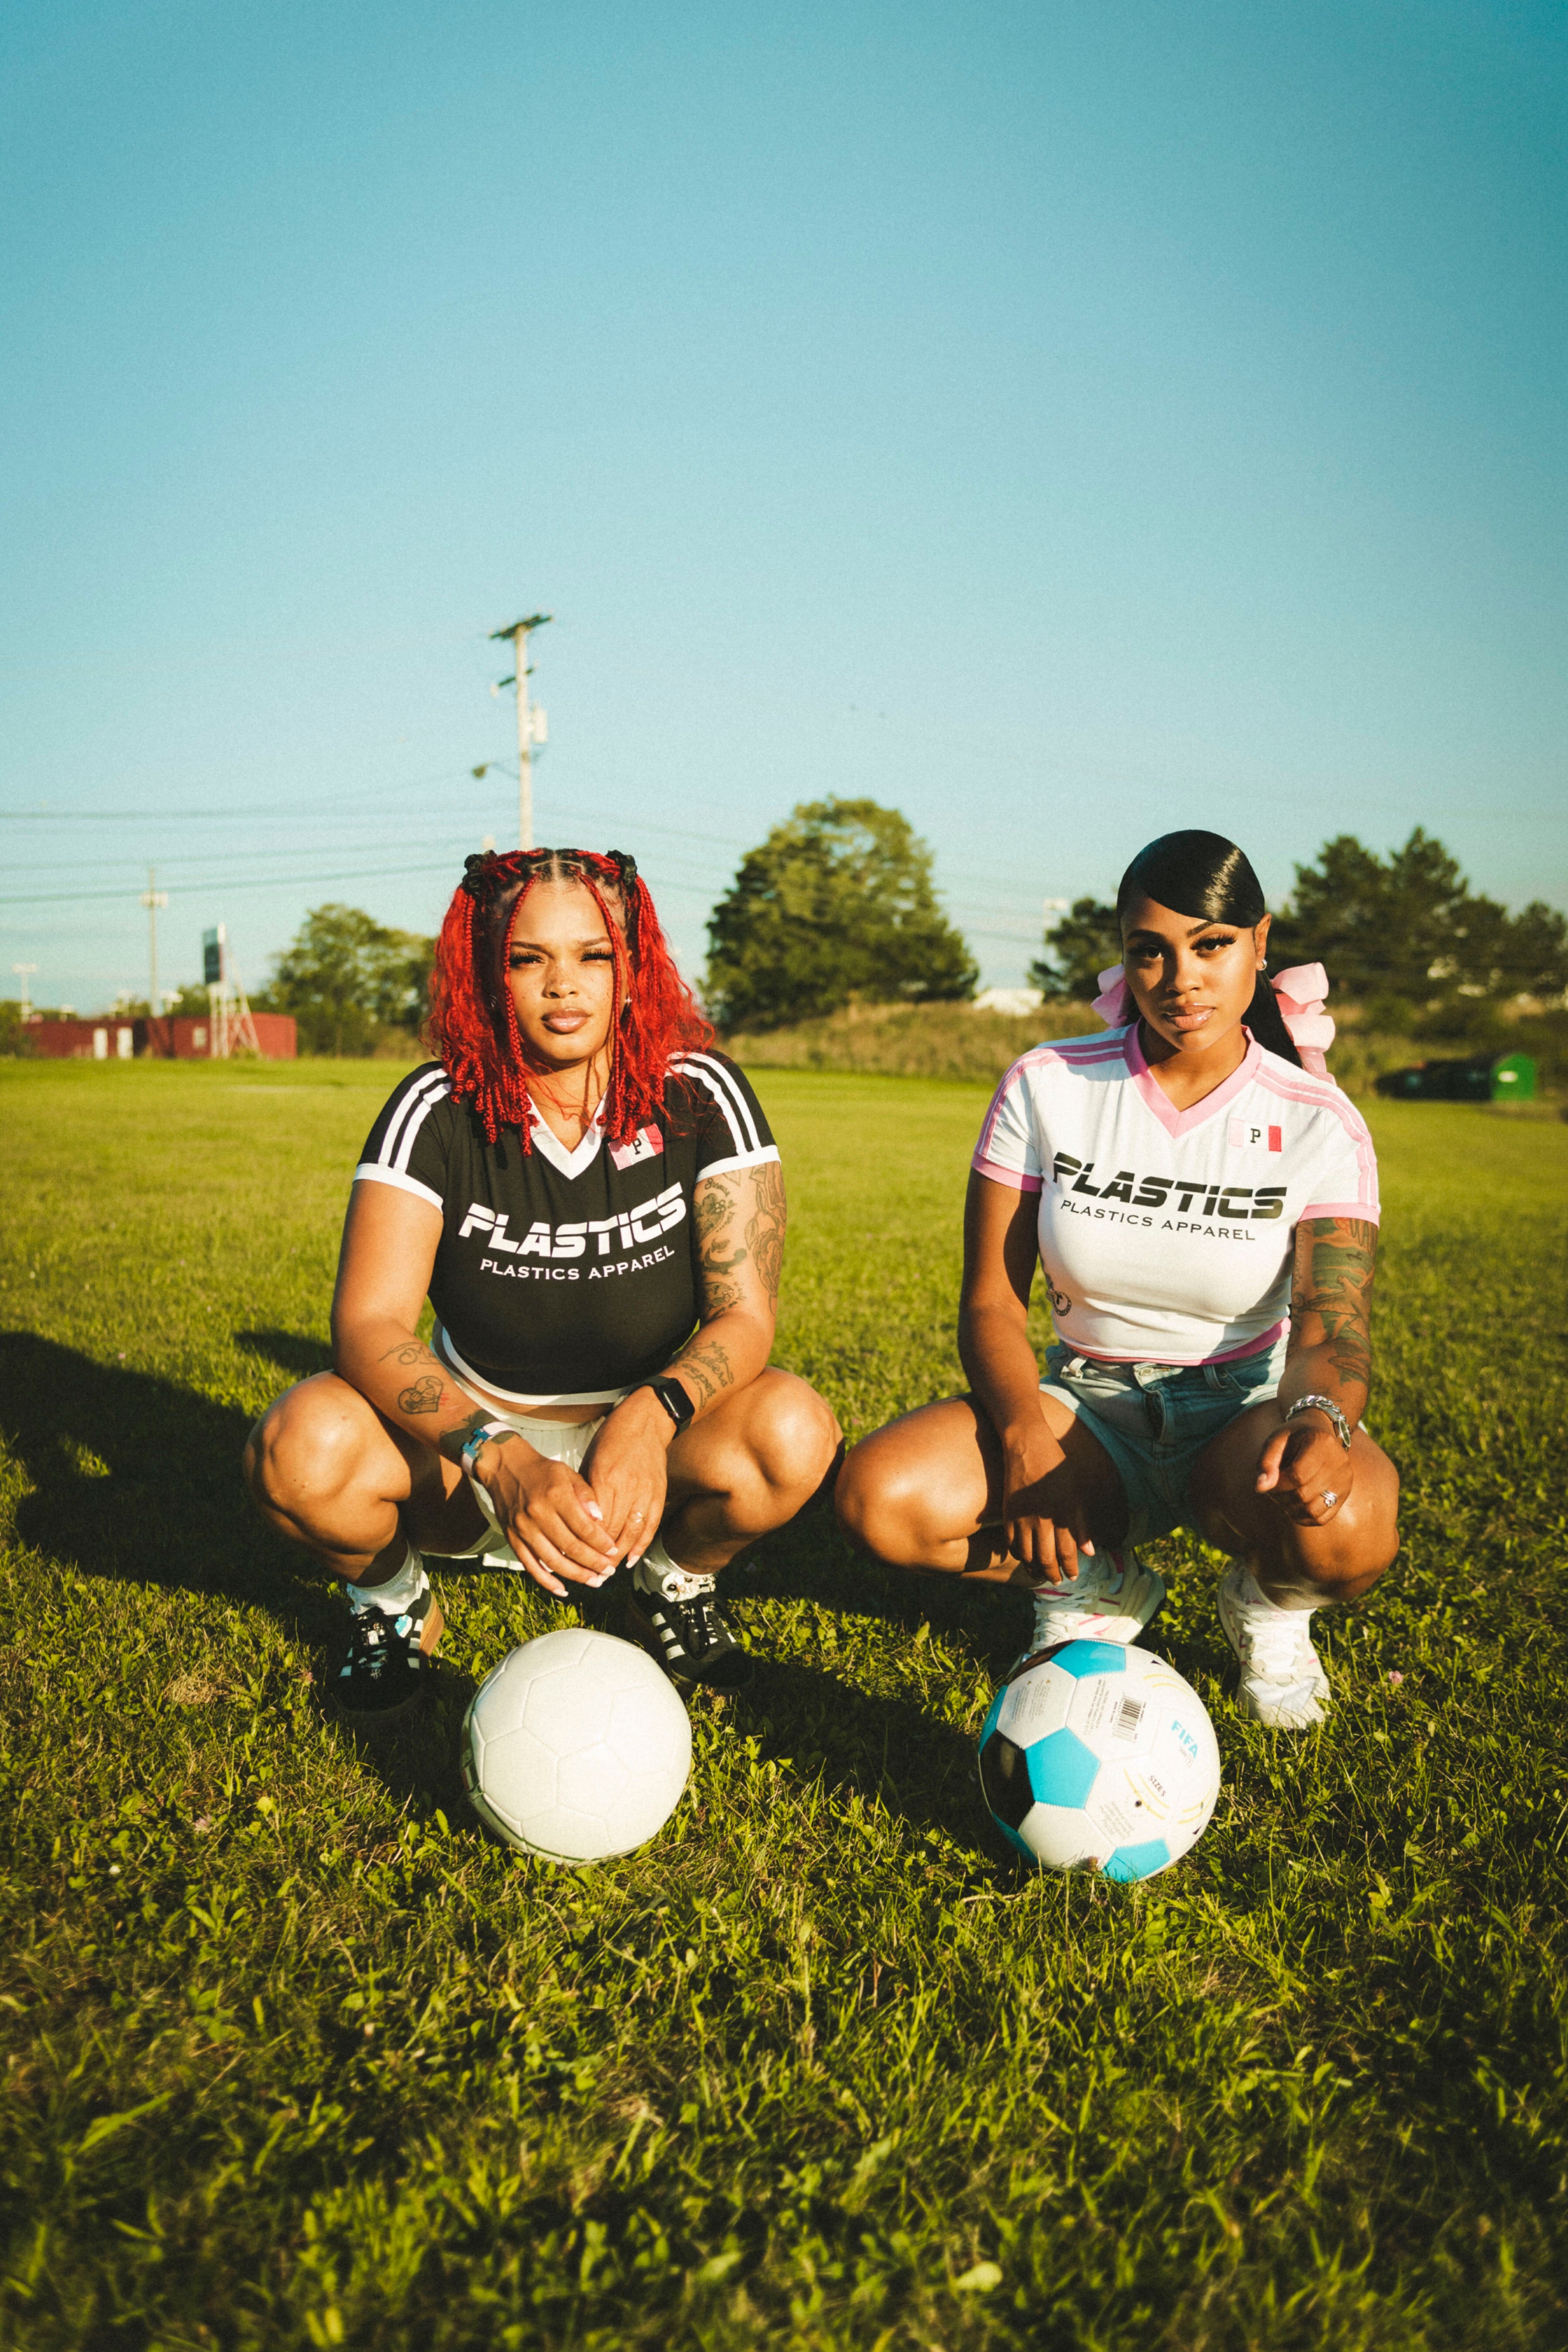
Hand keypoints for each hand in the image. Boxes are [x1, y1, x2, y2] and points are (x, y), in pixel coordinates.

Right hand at [478, 1438, 621, 1598]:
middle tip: (609, 1571)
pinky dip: (547, 1581)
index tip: (613, 1551)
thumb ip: (586, 1495)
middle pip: (571, 1547)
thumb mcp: (568, 1474)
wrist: (504, 1467)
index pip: (584, 1527)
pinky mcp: (512, 1538)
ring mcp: (523, 1529)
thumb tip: (601, 1519)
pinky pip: (530, 1566)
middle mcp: (538, 1514)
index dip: (601, 1543)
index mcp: (556, 1496)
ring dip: (576, 1575)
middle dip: (593, 1563)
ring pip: (553, 1561)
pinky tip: (563, 1590)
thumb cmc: (542, 1471)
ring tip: (594, 1582)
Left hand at [580, 1390, 674, 1566]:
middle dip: (598, 1556)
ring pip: (631, 1533)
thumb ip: (584, 1492)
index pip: (592, 1522)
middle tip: (588, 1573)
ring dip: (619, 1556)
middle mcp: (626, 1488)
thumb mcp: (589, 1461)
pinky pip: (649, 1526)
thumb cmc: (611, 1440)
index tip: (573, 1559)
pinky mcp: (658, 1494)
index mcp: (604, 1479)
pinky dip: (640, 1545)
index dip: (583, 1543)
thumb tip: (573, 1522)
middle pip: (611, 1532)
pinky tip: (631, 1560)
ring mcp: (645, 1492)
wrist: (645, 1421)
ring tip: (607, 1572)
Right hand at [1001, 1421, 1096, 1584]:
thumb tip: (1090, 1552)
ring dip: (1034, 1569)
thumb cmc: (1056, 1466)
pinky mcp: (1008, 1513)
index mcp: (1065, 1513)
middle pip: (1047, 1559)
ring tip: (1039, 1574)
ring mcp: (1024, 1517)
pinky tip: (1023, 1557)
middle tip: (1055, 1580)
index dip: (1070, 1568)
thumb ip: (1081, 1524)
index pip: (1068, 1552)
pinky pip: (1011, 1542)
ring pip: (1027, 1555)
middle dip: (1052, 1574)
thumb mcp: (1076, 1492)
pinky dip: (1017, 1554)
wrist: (1028, 1445)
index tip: (1072, 1576)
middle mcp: (1044, 1518)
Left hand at [1255, 1408, 1352, 1527]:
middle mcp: (1339, 1462)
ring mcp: (1344, 1480)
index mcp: (1322, 1443)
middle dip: (1282, 1497)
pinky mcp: (1344, 1493)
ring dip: (1291, 1509)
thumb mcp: (1276, 1441)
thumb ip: (1266, 1462)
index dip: (1278, 1484)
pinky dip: (1303, 1517)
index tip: (1269, 1480)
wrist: (1319, 1433)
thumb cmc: (1293, 1437)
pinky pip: (1321, 1518)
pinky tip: (1294, 1506)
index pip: (1298, 1475)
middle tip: (1274, 1489)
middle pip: (1304, 1494)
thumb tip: (1260, 1488)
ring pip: (1313, 1510)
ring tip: (1284, 1497)